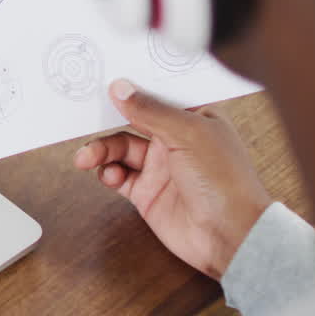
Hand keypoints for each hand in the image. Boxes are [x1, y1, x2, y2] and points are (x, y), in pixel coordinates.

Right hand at [73, 79, 271, 279]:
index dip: (132, 86)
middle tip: (84, 118)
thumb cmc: (225, 181)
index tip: (104, 78)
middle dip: (107, 119)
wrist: (230, 237)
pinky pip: (118, 175)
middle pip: (132, 120)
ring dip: (101, 149)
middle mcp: (176, 139)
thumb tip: (121, 88)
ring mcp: (161, 167)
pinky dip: (107, 173)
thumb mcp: (188, 134)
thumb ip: (151, 111)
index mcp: (194, 117)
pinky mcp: (147, 192)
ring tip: (86, 157)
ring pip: (119, 148)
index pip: (157, 93)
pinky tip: (109, 175)